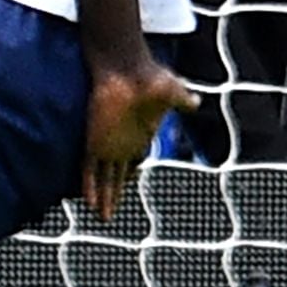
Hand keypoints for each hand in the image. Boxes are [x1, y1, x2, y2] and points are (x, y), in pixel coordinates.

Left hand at [80, 50, 196, 219]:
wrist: (125, 69)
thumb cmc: (149, 78)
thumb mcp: (171, 92)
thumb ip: (182, 101)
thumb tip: (196, 102)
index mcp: (140, 135)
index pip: (133, 161)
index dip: (130, 175)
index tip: (128, 187)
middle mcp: (121, 143)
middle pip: (116, 176)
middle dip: (113, 195)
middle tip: (110, 216)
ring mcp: (107, 144)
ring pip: (103, 178)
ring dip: (102, 198)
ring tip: (102, 217)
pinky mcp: (94, 141)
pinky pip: (90, 169)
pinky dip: (89, 186)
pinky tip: (89, 203)